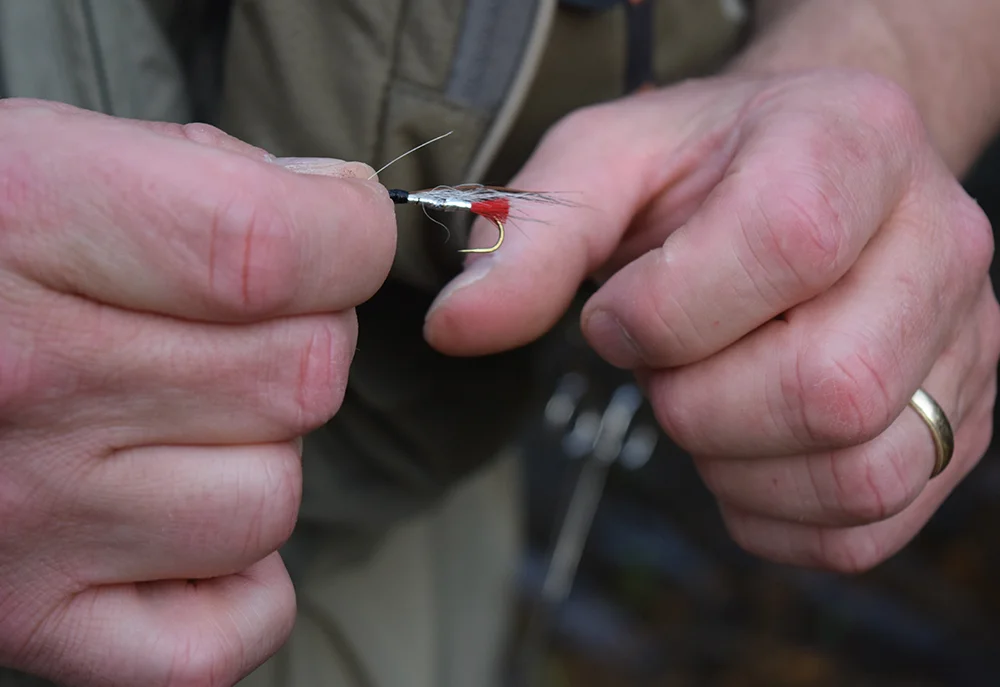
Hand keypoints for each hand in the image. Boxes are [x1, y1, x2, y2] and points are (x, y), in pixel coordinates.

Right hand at [0, 100, 394, 684]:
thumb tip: (346, 206)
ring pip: (272, 498)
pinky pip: (225, 632)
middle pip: (299, 376)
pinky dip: (234, 582)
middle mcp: (22, 380)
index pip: (269, 248)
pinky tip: (176, 521)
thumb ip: (209, 173)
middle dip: (304, 335)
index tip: (342, 228)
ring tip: (176, 419)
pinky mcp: (30, 620)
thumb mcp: (47, 155)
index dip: (346, 232)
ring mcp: (26, 520)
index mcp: (22, 224)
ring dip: (259, 452)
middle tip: (235, 326)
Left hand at [425, 70, 999, 571]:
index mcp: (854, 143)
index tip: (617, 311)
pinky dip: (771, 514)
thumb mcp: (603, 163)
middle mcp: (938, 244)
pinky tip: (737, 450)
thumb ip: (530, 238)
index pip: (785, 242)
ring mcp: (962, 346)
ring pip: (858, 472)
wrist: (811, 171)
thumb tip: (455, 329)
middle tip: (662, 364)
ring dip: (734, 463)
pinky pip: (866, 526)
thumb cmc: (705, 167)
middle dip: (697, 401)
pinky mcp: (956, 425)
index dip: (666, 308)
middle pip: (829, 386)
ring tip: (703, 397)